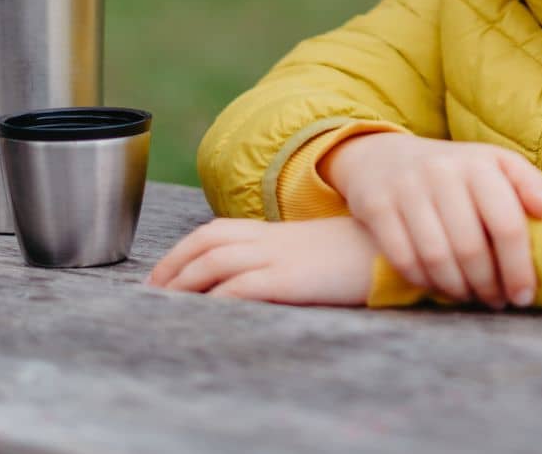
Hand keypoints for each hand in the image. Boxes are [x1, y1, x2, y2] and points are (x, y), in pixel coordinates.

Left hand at [144, 215, 378, 305]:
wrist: (393, 249)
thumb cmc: (359, 254)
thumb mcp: (313, 251)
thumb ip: (284, 256)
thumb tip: (256, 278)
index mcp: (273, 231)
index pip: (214, 232)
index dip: (182, 251)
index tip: (161, 275)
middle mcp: (270, 238)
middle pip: (205, 242)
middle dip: (171, 266)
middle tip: (149, 293)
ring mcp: (279, 256)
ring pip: (214, 260)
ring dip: (183, 281)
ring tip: (163, 303)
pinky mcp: (289, 278)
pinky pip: (242, 285)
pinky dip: (217, 296)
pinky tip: (204, 310)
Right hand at [321, 134, 541, 308]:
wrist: (385, 157)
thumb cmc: (454, 171)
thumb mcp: (492, 163)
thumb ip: (525, 181)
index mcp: (478, 163)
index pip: (506, 224)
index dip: (519, 267)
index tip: (524, 295)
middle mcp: (441, 171)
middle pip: (471, 247)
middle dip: (488, 284)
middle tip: (497, 302)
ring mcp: (406, 188)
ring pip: (437, 257)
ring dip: (458, 288)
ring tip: (471, 297)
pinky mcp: (377, 206)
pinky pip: (404, 259)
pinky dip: (425, 282)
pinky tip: (439, 287)